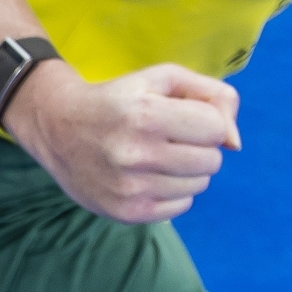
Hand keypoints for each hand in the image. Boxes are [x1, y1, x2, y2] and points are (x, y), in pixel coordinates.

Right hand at [5, 62, 240, 222]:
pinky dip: (172, 191)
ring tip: (155, 156)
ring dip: (186, 170)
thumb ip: (212, 95)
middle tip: (166, 137)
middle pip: (212, 160)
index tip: (180, 116)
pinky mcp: (127, 212)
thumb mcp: (161, 79)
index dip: (205, 120)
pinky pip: (181, 206)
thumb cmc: (118, 99)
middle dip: (197, 146)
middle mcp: (135, 154)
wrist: (56, 128)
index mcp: (144, 114)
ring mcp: (130, 187)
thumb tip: (235, 143)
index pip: (216, 129)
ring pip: (199, 184)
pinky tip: (147, 176)